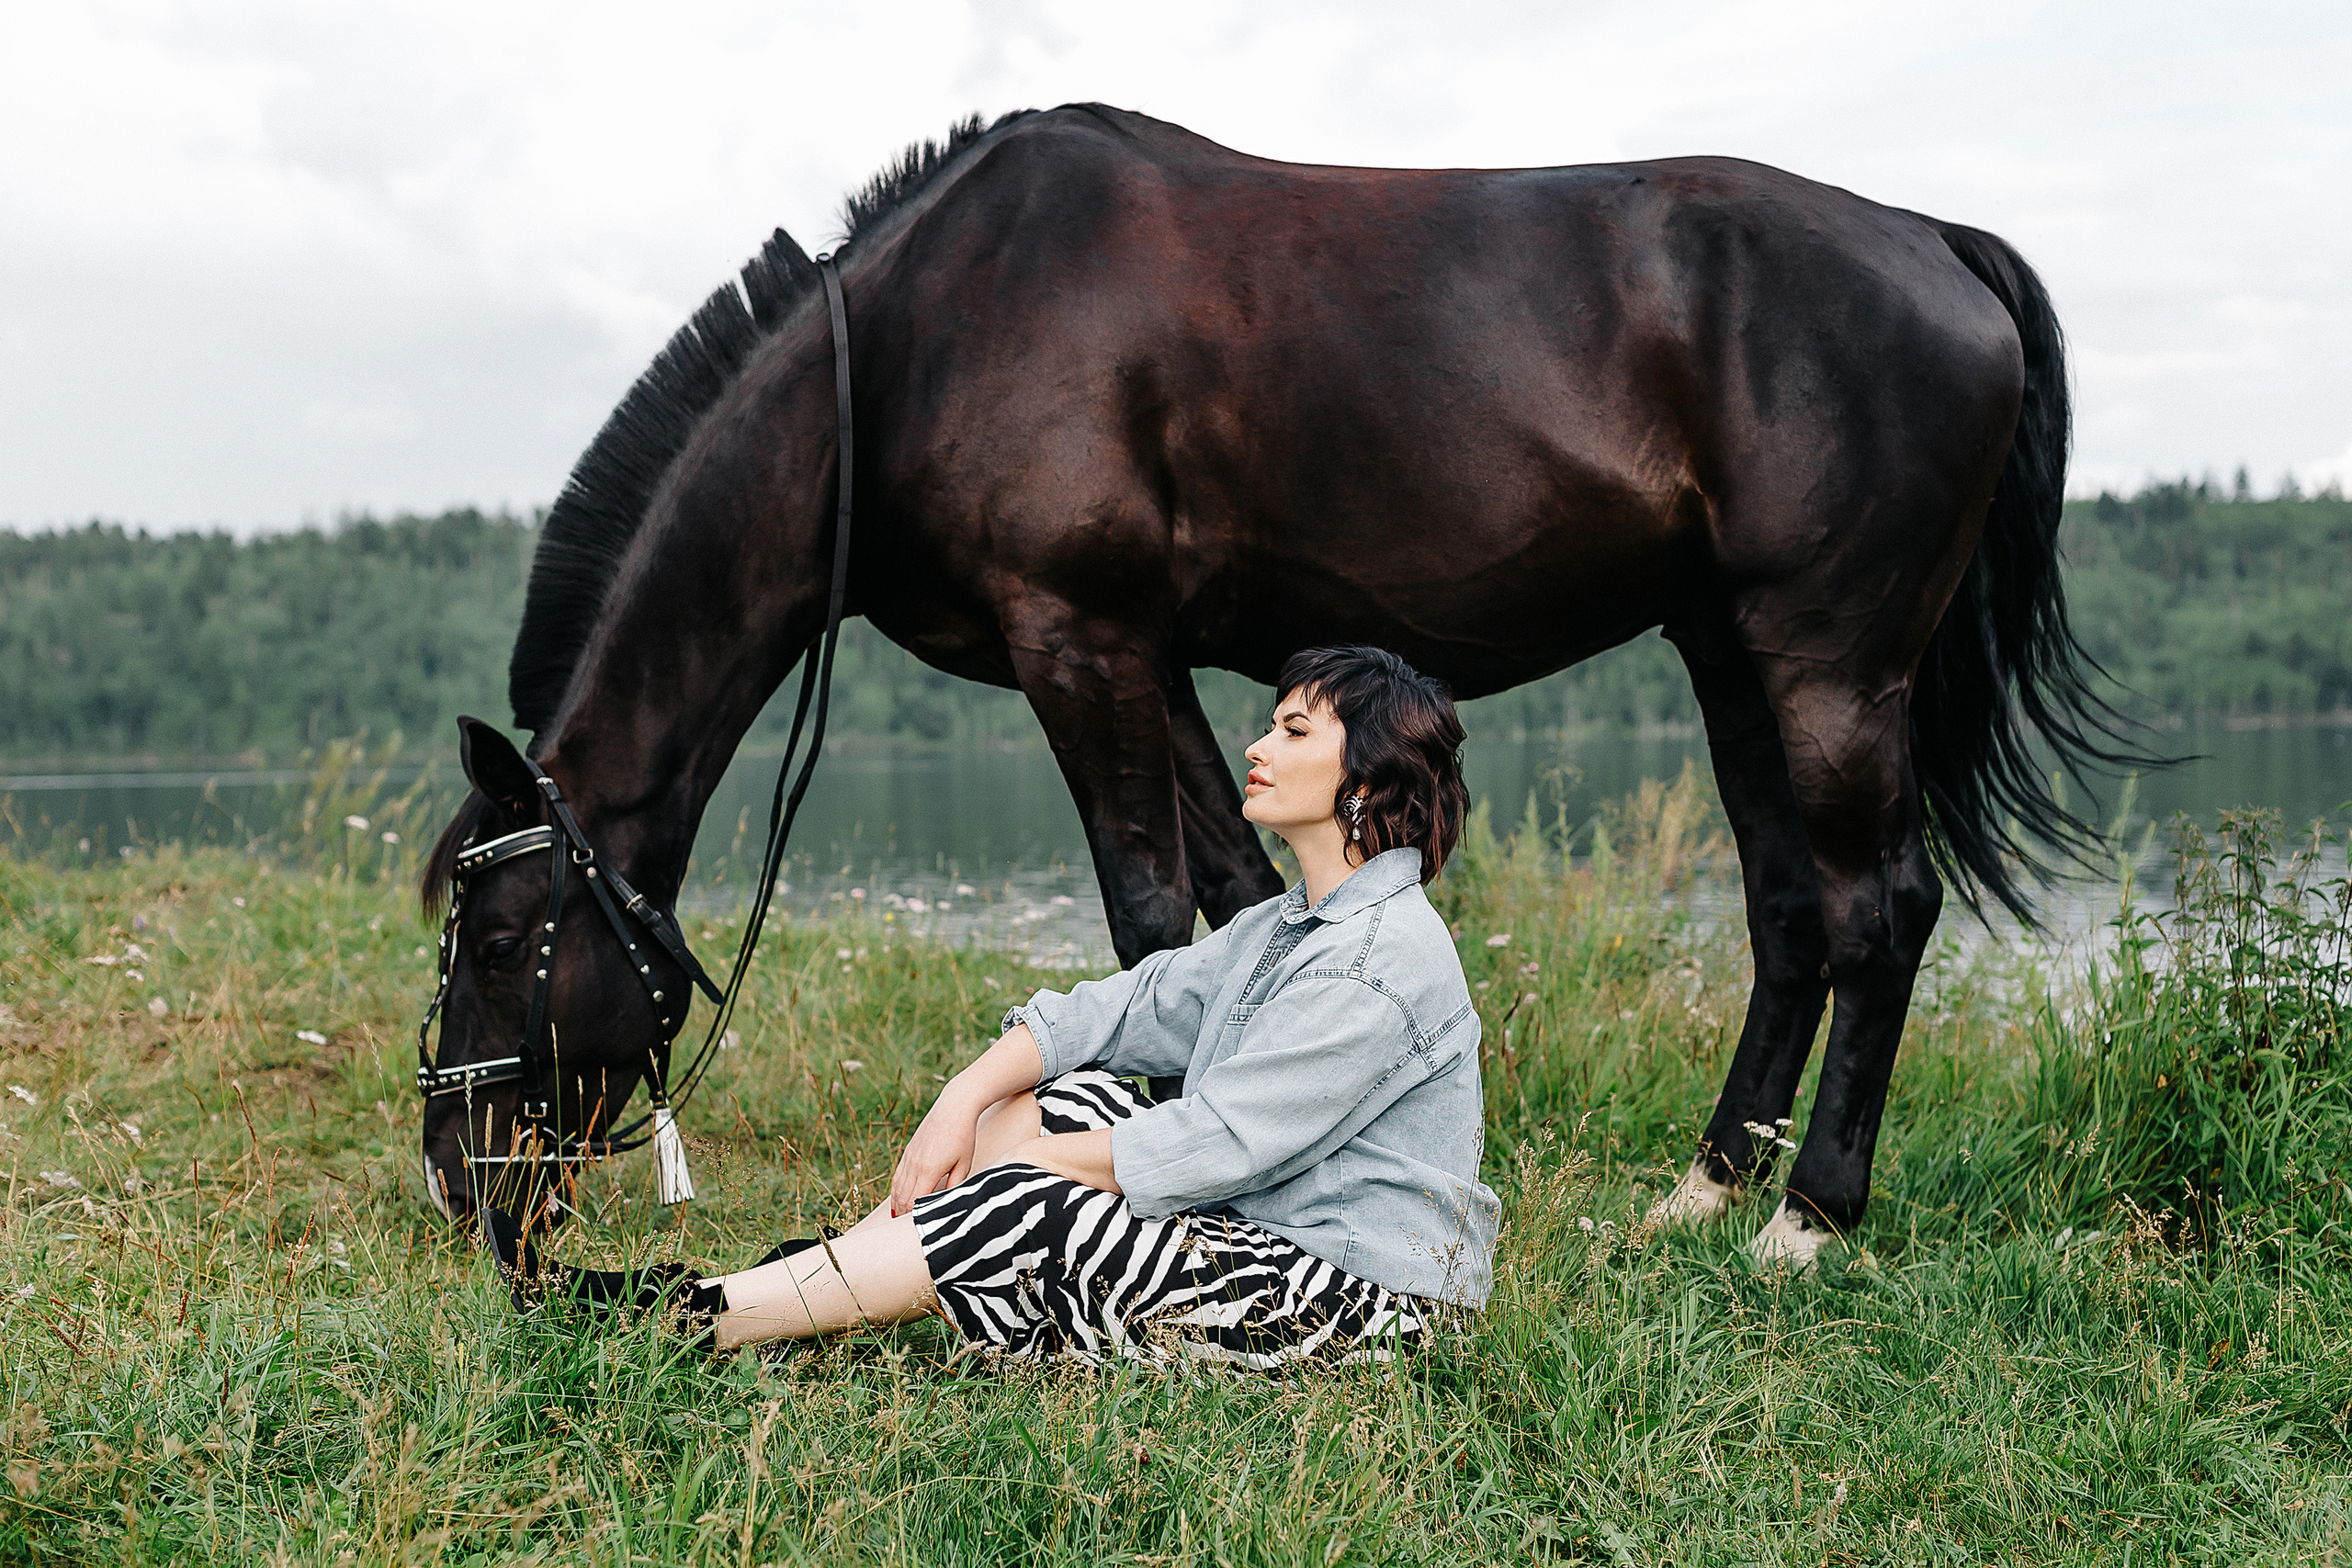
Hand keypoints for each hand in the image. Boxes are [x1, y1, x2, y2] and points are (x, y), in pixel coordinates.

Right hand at [887, 1022, 1045, 1216]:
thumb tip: (946, 1204)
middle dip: (902, 1217)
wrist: (954, 1106)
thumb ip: (955, 1186)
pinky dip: (896, 1191)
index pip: (915, 1202)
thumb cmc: (964, 1136)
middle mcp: (914, 1165)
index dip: (913, 1219)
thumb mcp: (965, 1163)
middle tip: (903, 1235)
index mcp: (929, 1170)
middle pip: (903, 1198)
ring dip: (897, 1206)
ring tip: (897, 1223)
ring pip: (897, 1188)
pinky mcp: (908, 1152)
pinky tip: (897, 1200)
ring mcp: (909, 1157)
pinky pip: (897, 1176)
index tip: (916, 1232)